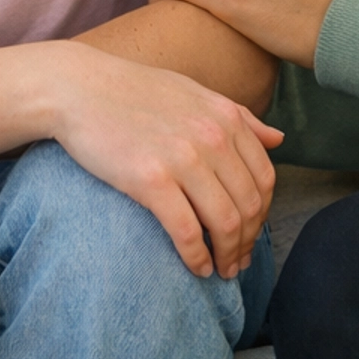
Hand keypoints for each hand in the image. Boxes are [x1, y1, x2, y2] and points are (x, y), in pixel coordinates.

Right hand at [47, 41, 280, 279]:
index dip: (262, 214)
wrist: (78, 87)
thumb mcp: (194, 93)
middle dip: (247, 242)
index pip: (264, 178)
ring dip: (228, 256)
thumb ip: (239, 117)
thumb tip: (279, 139)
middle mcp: (212, 136)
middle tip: (238, 262)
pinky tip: (197, 268)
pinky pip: (187, 231)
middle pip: (249, 205)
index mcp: (227, 117)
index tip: (250, 234)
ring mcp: (183, 158)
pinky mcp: (150, 179)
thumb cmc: (134, 91)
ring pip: (224, 223)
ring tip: (221, 271)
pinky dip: (197, 257)